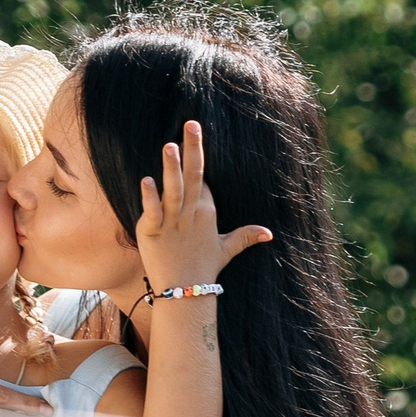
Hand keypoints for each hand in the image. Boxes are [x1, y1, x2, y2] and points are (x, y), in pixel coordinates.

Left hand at [136, 119, 273, 291]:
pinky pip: (151, 211)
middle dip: (193, 149)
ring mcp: (171, 222)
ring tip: (169, 145)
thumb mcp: (226, 249)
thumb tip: (269, 234)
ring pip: (173, 190)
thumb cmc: (204, 268)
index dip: (197, 155)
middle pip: (193, 176)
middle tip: (191, 124)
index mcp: (207, 212)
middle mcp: (191, 213)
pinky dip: (149, 197)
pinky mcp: (152, 231)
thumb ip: (245, 237)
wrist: (186, 292)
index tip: (192, 130)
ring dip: (172, 168)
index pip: (202, 179)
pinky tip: (146, 180)